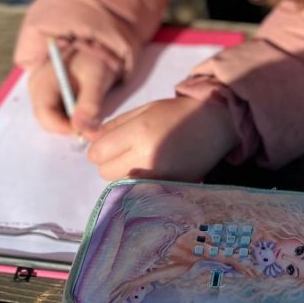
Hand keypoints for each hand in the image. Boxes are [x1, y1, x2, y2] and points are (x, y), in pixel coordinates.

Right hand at [28, 49, 118, 135]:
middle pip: (46, 119)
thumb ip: (90, 104)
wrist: (99, 47)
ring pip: (51, 118)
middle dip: (68, 126)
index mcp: (43, 79)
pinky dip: (69, 116)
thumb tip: (82, 129)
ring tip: (89, 111)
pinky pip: (55, 113)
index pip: (45, 114)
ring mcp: (40, 90)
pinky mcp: (48, 93)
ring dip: (70, 121)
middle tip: (90, 125)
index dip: (64, 128)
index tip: (85, 131)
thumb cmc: (97, 58)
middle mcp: (36, 85)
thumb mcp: (97, 77)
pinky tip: (83, 108)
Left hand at [86, 96, 238, 181]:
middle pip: (105, 172)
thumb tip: (88, 141)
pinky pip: (139, 192)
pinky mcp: (169, 188)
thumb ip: (113, 126)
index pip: (96, 153)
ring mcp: (159, 176)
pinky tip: (153, 170)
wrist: (215, 125)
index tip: (112, 144)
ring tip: (144, 160)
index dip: (100, 148)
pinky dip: (140, 184)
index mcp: (139, 132)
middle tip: (129, 151)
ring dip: (125, 175)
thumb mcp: (142, 110)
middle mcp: (147, 157)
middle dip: (111, 162)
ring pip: (120, 185)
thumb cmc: (176, 114)